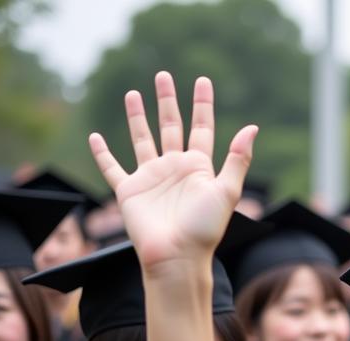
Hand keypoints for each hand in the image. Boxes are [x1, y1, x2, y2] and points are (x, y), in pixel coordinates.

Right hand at [89, 71, 256, 269]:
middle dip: (167, 101)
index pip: (202, 128)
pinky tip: (97, 138)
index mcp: (199, 168)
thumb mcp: (226, 191)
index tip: (202, 81)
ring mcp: (151, 178)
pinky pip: (112, 168)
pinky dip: (103, 154)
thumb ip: (237, 159)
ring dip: (137, 117)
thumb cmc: (204, 228)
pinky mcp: (129, 191)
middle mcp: (174, 169)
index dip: (202, 105)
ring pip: (142, 139)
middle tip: (162, 76)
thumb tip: (252, 127)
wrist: (177, 256)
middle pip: (170, 126)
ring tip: (133, 93)